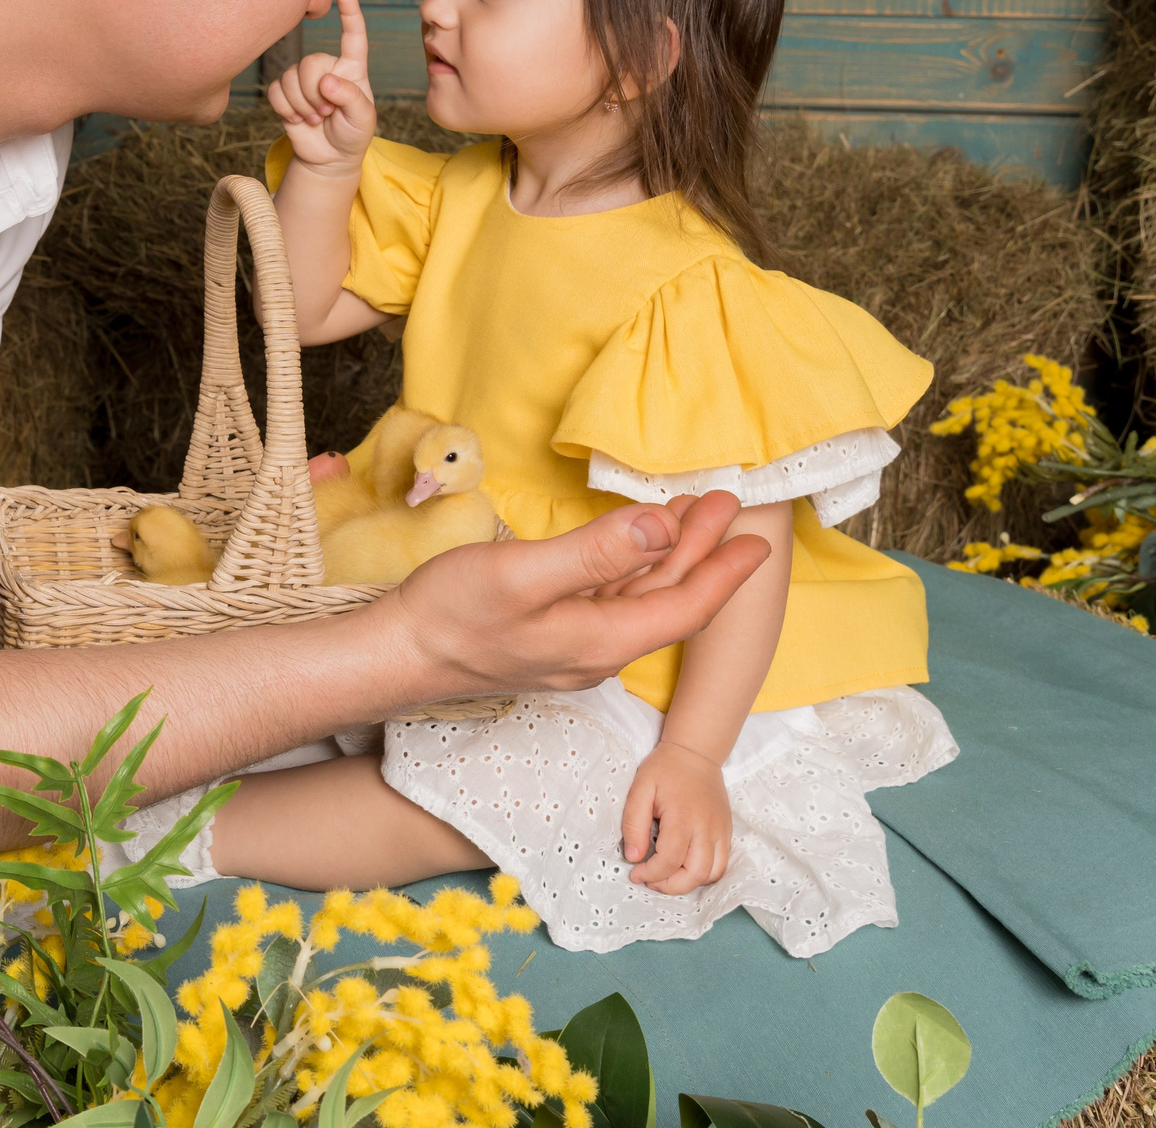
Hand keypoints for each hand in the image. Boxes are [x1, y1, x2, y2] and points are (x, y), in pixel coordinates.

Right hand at [267, 0, 375, 176]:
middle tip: (327, 114)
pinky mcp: (285, 92)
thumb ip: (351, 98)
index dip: (350, 13)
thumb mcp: (363, 119)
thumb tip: (327, 81)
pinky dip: (285, 109)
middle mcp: (327, 67)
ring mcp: (304, 79)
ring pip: (291, 77)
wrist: (329, 158)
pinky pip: (275, 91)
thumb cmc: (352, 135)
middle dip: (316, 94)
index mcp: (353, 68)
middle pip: (311, 63)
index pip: (353, 37)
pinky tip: (297, 120)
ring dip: (302, 105)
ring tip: (316, 119)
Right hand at [377, 493, 768, 697]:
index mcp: (603, 640)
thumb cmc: (452, 615)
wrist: (400, 655)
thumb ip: (595, 551)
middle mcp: (599, 651)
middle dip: (701, 550)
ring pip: (640, 599)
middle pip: (668, 600)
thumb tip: (659, 527)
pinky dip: (633, 567)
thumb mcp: (524, 575)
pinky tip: (631, 544)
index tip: (755, 539)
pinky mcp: (553, 637)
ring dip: (668, 555)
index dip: (724, 571)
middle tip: (724, 501)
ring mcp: (575, 646)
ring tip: (687, 511)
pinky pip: (612, 601)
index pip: (685, 606)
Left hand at [622, 739, 732, 892]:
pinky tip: (684, 867)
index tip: (635, 872)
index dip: (650, 874)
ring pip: (712, 874)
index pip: (670, 861)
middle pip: (694, 874)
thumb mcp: (640, 789)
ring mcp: (721, 832)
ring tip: (667, 876)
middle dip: (670, 886)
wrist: (696, 753)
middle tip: (650, 880)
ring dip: (688, 883)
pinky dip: (703, 874)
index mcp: (683, 818)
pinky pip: (721, 864)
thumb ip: (634, 824)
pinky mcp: (727, 832)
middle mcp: (707, 828)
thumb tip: (633, 857)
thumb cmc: (665, 769)